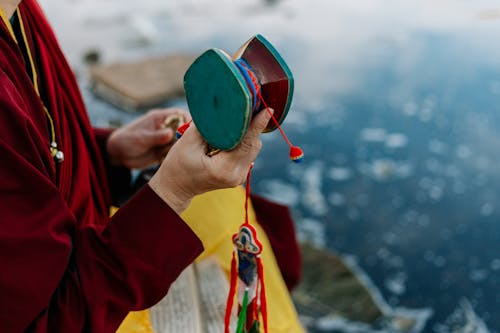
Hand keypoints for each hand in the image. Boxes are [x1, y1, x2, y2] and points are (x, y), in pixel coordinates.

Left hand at [106, 108, 186, 168]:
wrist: (119, 154)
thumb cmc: (126, 140)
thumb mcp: (140, 138)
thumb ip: (155, 136)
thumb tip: (170, 134)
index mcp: (160, 118)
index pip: (180, 114)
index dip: (189, 120)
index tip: (193, 130)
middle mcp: (166, 128)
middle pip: (185, 129)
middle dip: (189, 136)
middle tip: (188, 145)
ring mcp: (167, 140)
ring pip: (182, 142)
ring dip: (184, 148)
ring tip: (178, 154)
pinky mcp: (166, 151)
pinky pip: (177, 152)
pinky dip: (178, 156)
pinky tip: (174, 160)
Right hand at [149, 108, 272, 213]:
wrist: (176, 188)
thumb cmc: (177, 165)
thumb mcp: (187, 142)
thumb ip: (208, 125)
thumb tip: (223, 107)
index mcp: (224, 169)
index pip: (246, 142)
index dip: (257, 124)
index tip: (268, 109)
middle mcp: (237, 175)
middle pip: (253, 145)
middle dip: (253, 124)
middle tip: (253, 104)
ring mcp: (239, 176)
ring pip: (252, 148)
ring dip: (249, 132)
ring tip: (245, 114)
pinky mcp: (239, 173)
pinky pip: (247, 152)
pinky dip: (244, 140)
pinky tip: (238, 129)